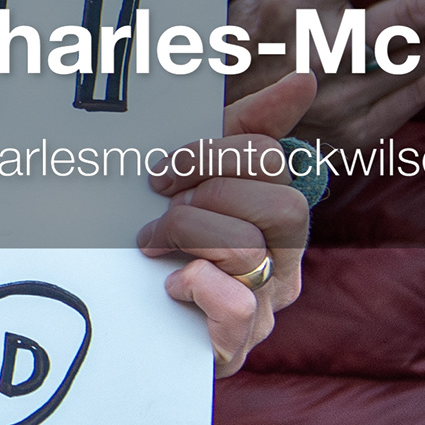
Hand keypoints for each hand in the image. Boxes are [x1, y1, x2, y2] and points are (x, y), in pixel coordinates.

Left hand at [142, 75, 316, 374]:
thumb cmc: (164, 236)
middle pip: (282, 207)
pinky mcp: (237, 346)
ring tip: (153, 246)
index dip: (212, 156)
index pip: (273, 162)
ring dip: (189, 238)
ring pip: (253, 252)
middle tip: (162, 209)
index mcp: (277, 214)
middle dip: (208, 197)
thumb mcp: (194, 176)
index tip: (163, 172)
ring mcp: (266, 308)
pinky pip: (238, 305)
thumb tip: (305, 78)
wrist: (118, 317)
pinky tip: (171, 284)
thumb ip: (248, 127)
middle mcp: (285, 263)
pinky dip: (198, 287)